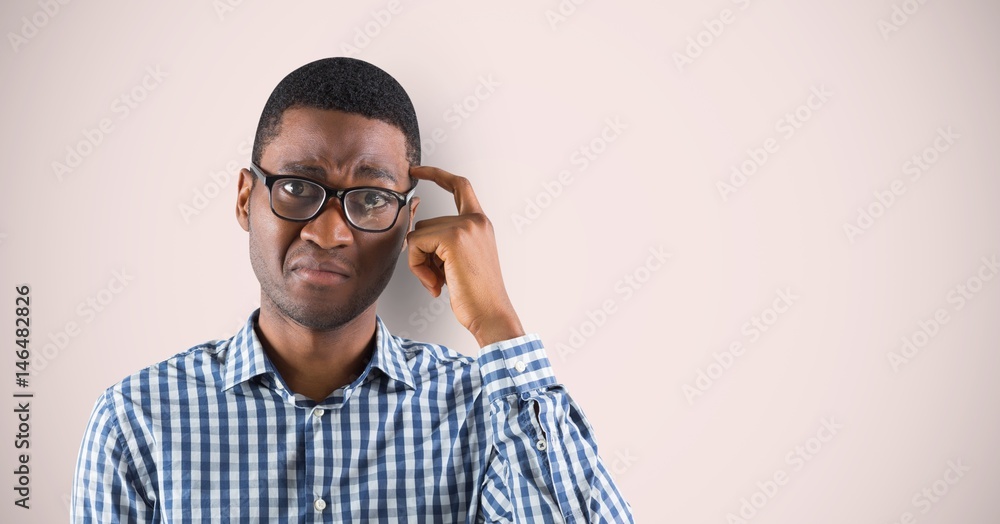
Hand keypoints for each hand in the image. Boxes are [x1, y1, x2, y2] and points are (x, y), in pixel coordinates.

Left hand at [406, 166, 524, 348]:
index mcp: (480, 223)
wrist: (490, 314)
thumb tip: (411, 231)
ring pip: (418, 235)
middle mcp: (475, 220)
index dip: (436, 175)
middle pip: (426, 223)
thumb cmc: (475, 294)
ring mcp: (466, 227)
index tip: (416, 170)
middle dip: (422, 253)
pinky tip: (436, 284)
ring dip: (420, 262)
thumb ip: (443, 241)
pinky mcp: (454, 238)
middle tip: (437, 278)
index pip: (459, 185)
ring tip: (440, 282)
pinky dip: (418, 267)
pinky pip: (416, 244)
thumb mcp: (460, 259)